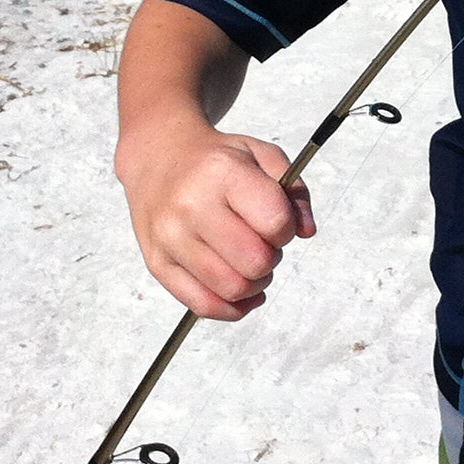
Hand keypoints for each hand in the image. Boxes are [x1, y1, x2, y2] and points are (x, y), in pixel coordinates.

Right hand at [118, 124, 314, 319]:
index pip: (275, 223)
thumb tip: (306, 231)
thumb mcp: (263, 156)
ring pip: (232, 289)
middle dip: (271, 259)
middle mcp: (192, 207)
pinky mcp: (158, 264)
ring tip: (249, 262)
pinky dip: (231, 307)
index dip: (286, 229)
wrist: (159, 159)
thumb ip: (295, 192)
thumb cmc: (216, 160)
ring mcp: (171, 238)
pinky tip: (241, 291)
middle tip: (263, 244)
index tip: (276, 222)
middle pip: (255, 262)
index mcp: (223, 173)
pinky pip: (203, 305)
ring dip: (254, 284)